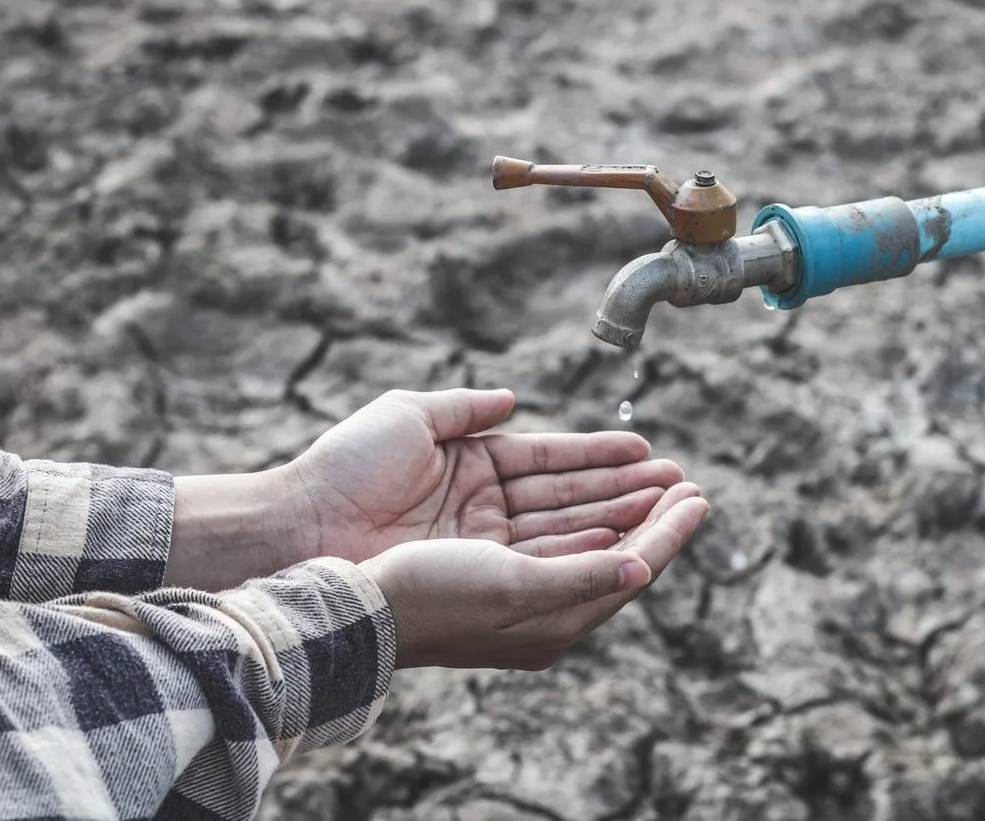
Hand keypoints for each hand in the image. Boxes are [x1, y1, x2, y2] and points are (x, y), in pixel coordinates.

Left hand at [165, 388, 684, 591]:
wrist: (300, 528)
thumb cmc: (344, 470)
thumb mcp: (409, 418)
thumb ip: (465, 407)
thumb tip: (511, 399)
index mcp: (473, 473)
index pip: (554, 464)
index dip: (602, 457)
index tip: (648, 449)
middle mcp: (487, 517)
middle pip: (575, 503)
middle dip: (631, 493)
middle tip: (684, 482)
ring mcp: (488, 552)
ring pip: (575, 534)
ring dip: (629, 520)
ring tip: (679, 504)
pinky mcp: (489, 584)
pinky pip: (556, 567)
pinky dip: (601, 555)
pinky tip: (641, 542)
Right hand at [359, 483, 708, 669]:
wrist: (357, 606)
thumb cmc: (432, 597)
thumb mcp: (515, 587)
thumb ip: (583, 577)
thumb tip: (644, 567)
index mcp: (555, 622)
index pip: (632, 568)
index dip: (669, 531)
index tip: (701, 496)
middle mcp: (542, 609)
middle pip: (616, 553)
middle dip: (653, 515)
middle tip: (688, 481)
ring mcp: (517, 586)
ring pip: (587, 538)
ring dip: (622, 505)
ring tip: (657, 477)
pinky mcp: (491, 565)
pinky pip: (554, 535)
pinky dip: (583, 513)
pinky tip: (598, 500)